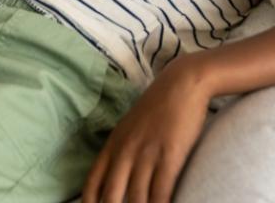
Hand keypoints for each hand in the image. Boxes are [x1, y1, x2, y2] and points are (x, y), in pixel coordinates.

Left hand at [83, 57, 212, 202]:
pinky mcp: (169, 155)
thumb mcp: (131, 128)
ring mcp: (146, 154)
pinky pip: (161, 192)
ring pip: (137, 200)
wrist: (182, 83)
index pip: (92, 185)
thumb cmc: (159, 107)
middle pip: (111, 197)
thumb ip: (122, 151)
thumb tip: (117, 177)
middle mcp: (124, 152)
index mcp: (112, 146)